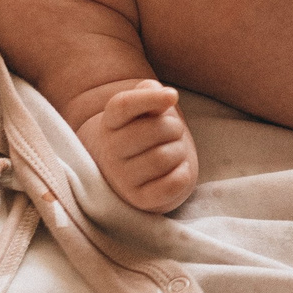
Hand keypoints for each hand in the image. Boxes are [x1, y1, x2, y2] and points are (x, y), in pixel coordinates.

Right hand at [77, 83, 197, 213]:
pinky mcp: (139, 199)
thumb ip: (150, 93)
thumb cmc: (145, 132)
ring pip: (164, 157)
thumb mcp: (144, 108)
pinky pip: (171, 184)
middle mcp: (110, 151)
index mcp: (110, 121)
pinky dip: (182, 174)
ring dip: (179, 151)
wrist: (135, 171)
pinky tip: (176, 170)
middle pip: (156, 130)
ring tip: (172, 151)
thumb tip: (164, 95)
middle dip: (174, 128)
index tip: (173, 96)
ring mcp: (121, 178)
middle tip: (172, 133)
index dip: (150, 98)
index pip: (123, 105)